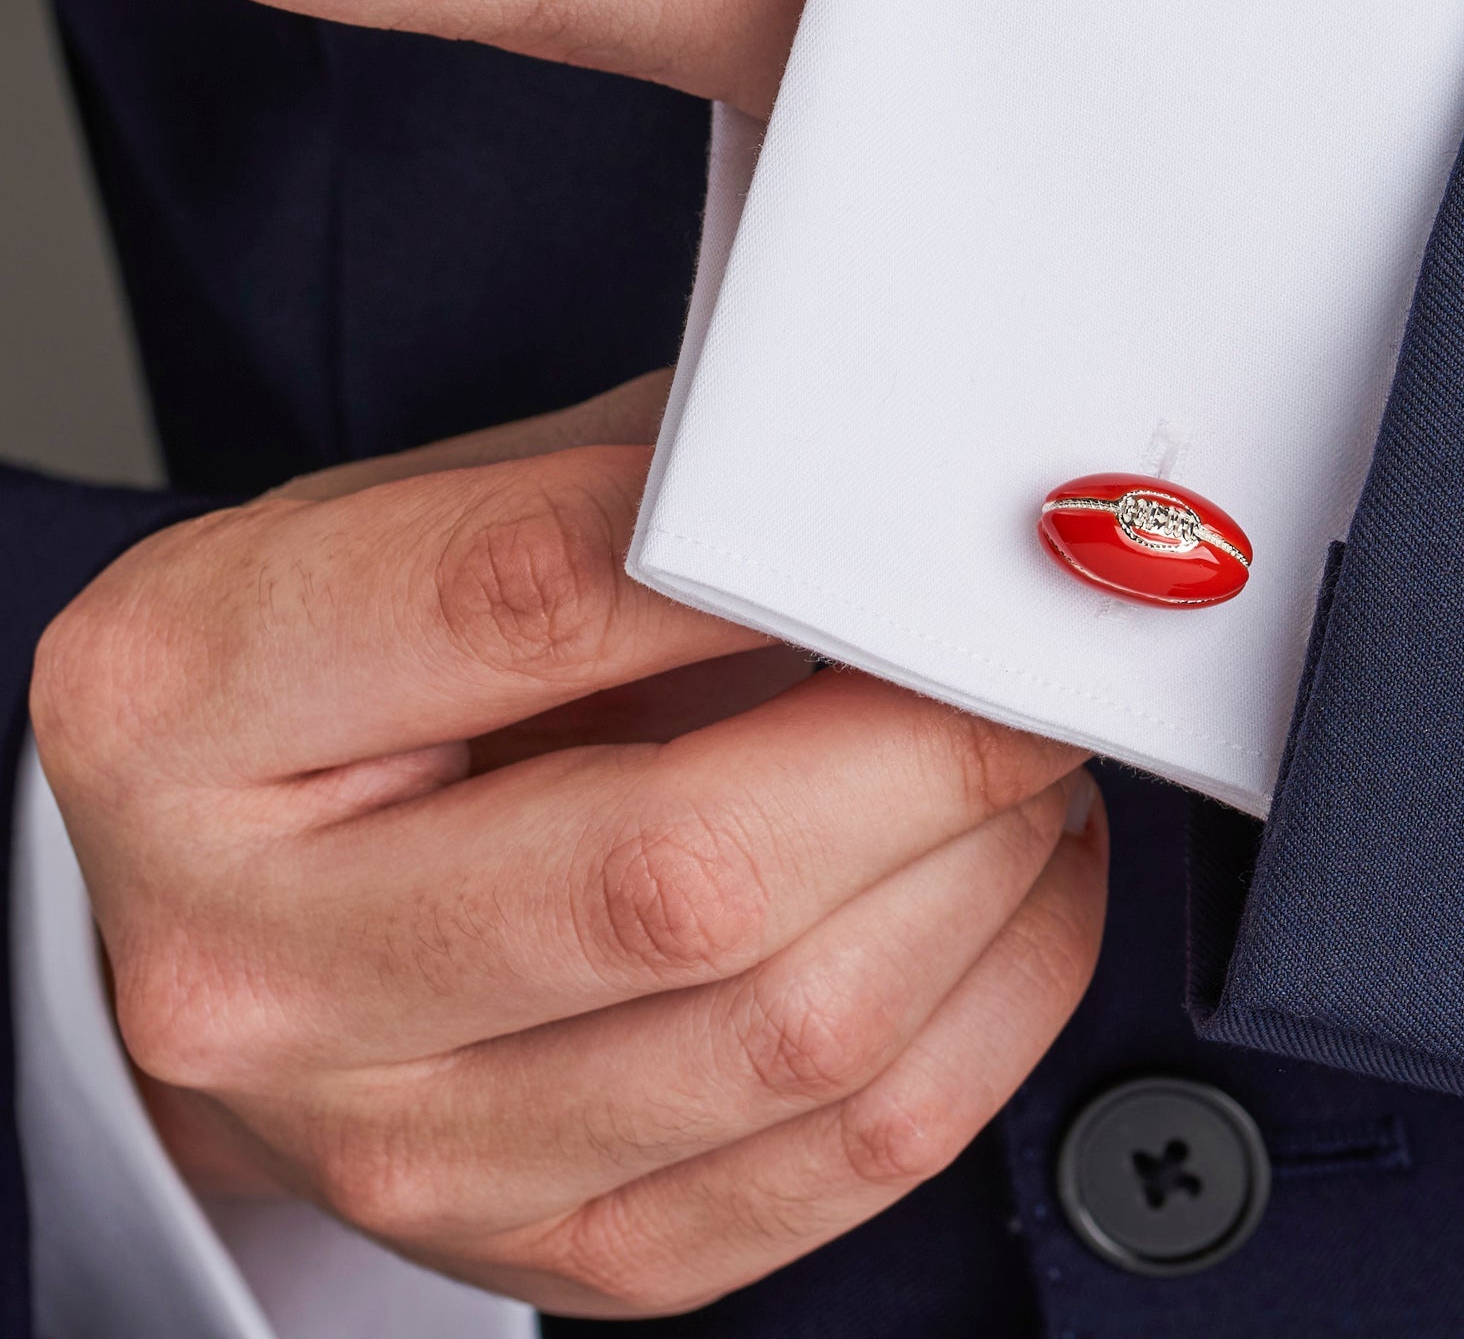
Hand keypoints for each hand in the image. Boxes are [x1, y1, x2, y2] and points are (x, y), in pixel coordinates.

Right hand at [30, 380, 1104, 1316]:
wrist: (237, 909)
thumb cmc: (336, 682)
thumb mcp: (410, 518)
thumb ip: (628, 483)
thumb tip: (883, 464)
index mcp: (189, 707)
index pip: (526, 605)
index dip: (772, 555)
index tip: (924, 529)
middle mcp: (260, 963)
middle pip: (682, 874)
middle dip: (931, 748)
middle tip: (1028, 660)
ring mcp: (402, 1143)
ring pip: (798, 1031)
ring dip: (985, 871)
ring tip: (1029, 758)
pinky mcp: (555, 1242)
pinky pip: (846, 1157)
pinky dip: (994, 1002)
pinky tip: (1013, 886)